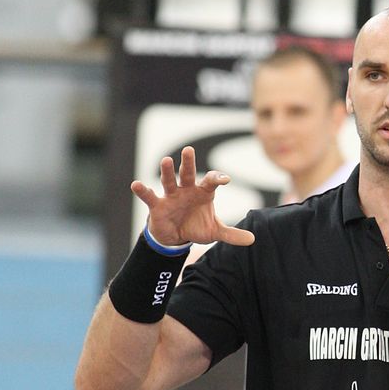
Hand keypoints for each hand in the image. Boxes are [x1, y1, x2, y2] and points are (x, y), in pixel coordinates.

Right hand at [130, 146, 254, 246]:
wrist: (176, 237)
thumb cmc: (196, 227)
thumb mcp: (214, 231)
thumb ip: (232, 234)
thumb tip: (252, 239)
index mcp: (203, 192)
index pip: (211, 181)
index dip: (217, 178)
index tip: (226, 180)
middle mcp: (187, 190)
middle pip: (188, 173)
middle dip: (188, 162)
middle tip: (189, 150)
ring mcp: (171, 196)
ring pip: (169, 181)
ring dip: (167, 171)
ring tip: (165, 160)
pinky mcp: (158, 205)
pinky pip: (149, 196)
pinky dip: (143, 190)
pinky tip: (136, 185)